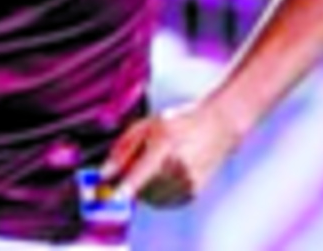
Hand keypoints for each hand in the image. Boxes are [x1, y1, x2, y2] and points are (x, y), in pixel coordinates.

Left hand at [101, 101, 240, 207]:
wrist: (217, 126)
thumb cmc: (181, 121)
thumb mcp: (148, 124)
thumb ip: (124, 148)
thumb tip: (105, 172)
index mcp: (164, 145)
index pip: (140, 173)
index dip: (125, 188)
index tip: (113, 197)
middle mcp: (177, 166)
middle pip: (142, 190)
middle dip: (131, 184)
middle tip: (134, 168)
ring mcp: (187, 181)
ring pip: (153, 199)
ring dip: (144, 190)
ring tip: (153, 168)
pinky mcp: (193, 191)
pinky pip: (166, 201)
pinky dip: (158, 194)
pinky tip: (164, 175)